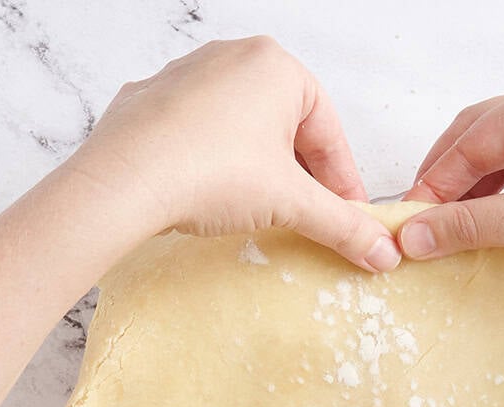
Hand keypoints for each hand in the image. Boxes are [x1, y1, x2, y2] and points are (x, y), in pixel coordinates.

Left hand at [66, 36, 399, 272]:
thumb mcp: (290, 205)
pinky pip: (196, 133)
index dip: (344, 182)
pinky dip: (212, 163)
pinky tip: (209, 196)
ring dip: (258, 168)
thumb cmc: (210, 173)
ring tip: (260, 211)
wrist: (122, 183)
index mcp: (276, 66)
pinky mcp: (148, 102)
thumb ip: (341, 226)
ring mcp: (184, 76)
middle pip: (286, 127)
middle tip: (308, 218)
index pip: (329, 131)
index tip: (349, 218)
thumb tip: (382, 252)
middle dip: (301, 175)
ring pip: (241, 128)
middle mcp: (230, 57)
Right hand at [401, 76, 503, 282]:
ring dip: (478, 195)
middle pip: (483, 141)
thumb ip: (471, 226)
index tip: (408, 223)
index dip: (433, 184)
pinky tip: (496, 230)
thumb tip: (414, 238)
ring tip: (454, 232)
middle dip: (450, 183)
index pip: (468, 140)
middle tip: (424, 224)